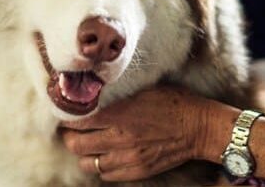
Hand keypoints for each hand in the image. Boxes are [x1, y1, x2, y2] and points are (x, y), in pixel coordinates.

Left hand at [60, 86, 226, 181]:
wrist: (199, 127)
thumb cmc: (174, 102)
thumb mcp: (143, 90)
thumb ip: (117, 96)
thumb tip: (92, 94)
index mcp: (121, 114)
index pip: (78, 119)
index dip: (66, 116)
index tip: (65, 111)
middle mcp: (121, 138)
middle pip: (76, 144)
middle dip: (69, 136)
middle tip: (71, 129)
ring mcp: (128, 158)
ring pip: (88, 163)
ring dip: (85, 153)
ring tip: (88, 143)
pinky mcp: (137, 171)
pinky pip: (107, 175)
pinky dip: (102, 166)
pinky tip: (106, 155)